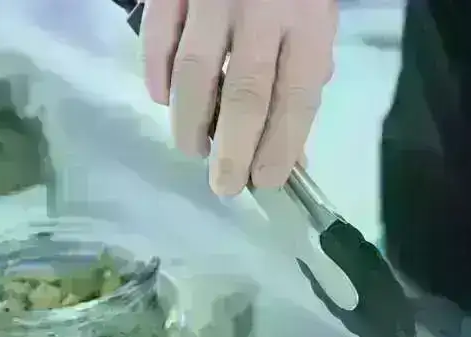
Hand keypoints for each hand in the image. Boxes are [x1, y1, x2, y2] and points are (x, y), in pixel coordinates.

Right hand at [141, 0, 337, 195]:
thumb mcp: (314, 23)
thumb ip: (302, 83)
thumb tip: (291, 155)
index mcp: (310, 22)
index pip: (297, 98)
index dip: (282, 146)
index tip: (266, 181)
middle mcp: (265, 9)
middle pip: (247, 93)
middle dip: (235, 149)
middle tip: (224, 186)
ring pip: (196, 70)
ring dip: (192, 121)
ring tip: (194, 150)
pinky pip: (159, 35)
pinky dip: (156, 73)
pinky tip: (161, 101)